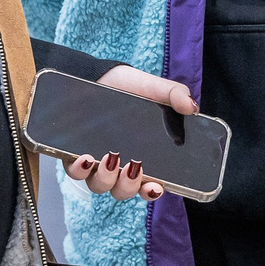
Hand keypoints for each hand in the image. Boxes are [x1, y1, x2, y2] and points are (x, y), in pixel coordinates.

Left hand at [63, 67, 198, 201]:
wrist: (95, 74)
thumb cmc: (127, 86)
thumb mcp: (153, 88)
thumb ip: (174, 94)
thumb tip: (192, 107)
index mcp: (143, 156)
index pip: (149, 184)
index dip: (152, 191)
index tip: (155, 187)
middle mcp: (118, 166)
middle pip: (123, 190)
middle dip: (128, 186)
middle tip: (132, 166)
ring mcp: (95, 163)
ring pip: (100, 185)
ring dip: (106, 178)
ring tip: (110, 157)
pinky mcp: (72, 155)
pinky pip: (75, 172)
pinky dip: (79, 169)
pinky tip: (84, 158)